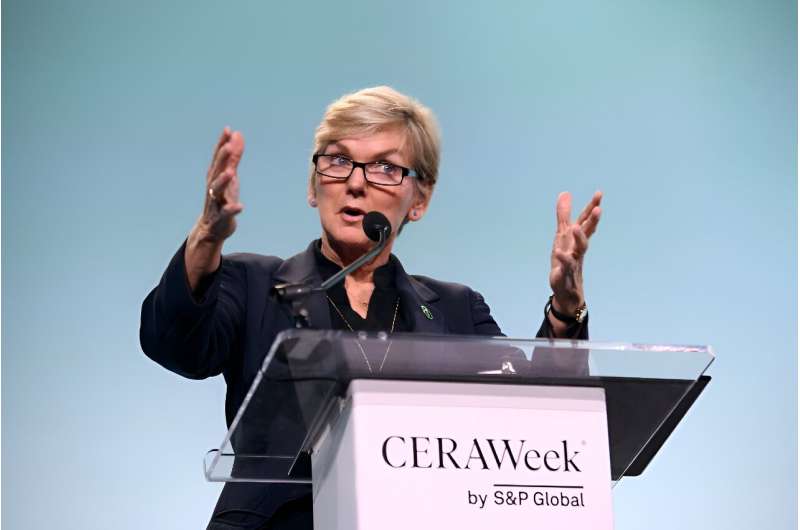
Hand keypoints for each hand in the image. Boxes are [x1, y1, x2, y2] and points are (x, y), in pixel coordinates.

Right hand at [185, 127, 244, 290]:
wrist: (212, 230)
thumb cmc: (222, 200)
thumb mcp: (229, 177)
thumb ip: (234, 157)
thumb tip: (237, 134)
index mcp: (215, 177)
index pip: (218, 158)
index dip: (222, 144)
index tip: (227, 130)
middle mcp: (213, 188)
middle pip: (216, 171)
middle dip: (221, 159)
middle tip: (228, 146)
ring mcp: (216, 203)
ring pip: (216, 191)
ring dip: (222, 181)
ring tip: (230, 172)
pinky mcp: (221, 218)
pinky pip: (226, 213)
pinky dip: (232, 209)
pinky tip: (240, 206)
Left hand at [549, 191, 601, 314]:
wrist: (567, 290)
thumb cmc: (566, 260)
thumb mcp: (562, 235)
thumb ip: (564, 215)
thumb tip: (565, 193)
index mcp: (577, 239)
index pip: (586, 221)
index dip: (592, 207)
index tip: (599, 193)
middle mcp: (578, 248)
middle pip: (587, 233)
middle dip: (592, 221)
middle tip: (598, 208)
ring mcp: (573, 261)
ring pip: (580, 249)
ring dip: (579, 238)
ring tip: (574, 227)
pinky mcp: (565, 274)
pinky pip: (565, 266)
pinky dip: (563, 259)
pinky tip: (558, 252)